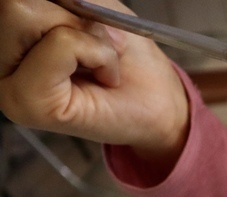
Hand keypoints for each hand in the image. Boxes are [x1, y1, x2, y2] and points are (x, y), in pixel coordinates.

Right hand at [0, 0, 187, 171]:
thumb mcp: (92, 8)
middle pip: (13, 3)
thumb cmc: (131, 60)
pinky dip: (95, 52)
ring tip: (99, 63)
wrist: (162, 107)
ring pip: (26, 14)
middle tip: (96, 47)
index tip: (83, 25)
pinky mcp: (28, 104)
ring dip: (82, 33)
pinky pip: (60, 43)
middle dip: (66, 16)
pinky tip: (105, 77)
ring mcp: (7, 86)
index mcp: (7, 38)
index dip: (58, 2)